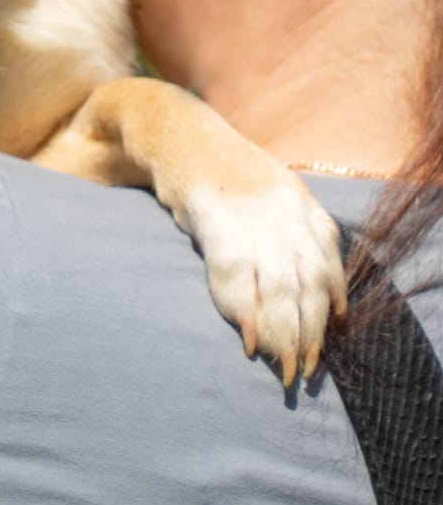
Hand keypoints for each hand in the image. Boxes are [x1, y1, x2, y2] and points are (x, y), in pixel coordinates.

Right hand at [180, 167, 346, 384]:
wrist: (174, 132)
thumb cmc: (218, 175)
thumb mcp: (269, 196)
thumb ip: (293, 235)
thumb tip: (317, 293)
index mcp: (301, 202)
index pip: (328, 264)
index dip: (331, 308)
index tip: (327, 342)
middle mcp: (284, 206)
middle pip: (308, 282)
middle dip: (308, 333)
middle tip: (302, 372)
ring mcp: (251, 211)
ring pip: (280, 284)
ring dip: (282, 334)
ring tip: (279, 367)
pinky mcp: (215, 215)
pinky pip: (237, 271)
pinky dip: (245, 310)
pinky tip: (248, 338)